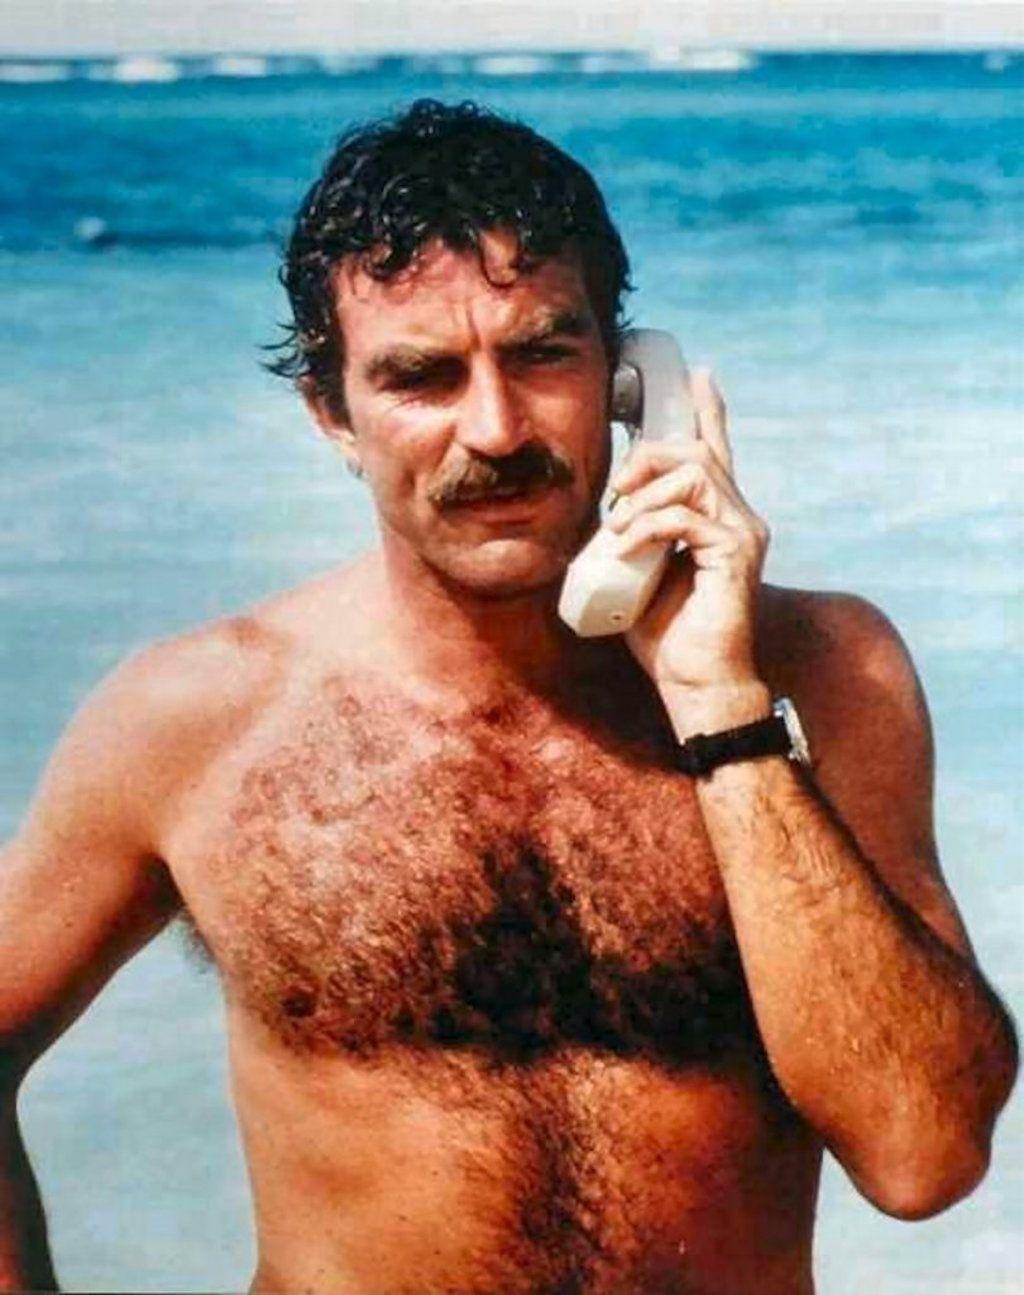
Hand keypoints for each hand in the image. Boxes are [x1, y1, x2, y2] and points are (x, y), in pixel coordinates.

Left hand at [609, 370, 769, 702]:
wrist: (696, 684)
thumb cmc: (667, 636)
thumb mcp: (635, 572)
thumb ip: (629, 537)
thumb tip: (596, 516)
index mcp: (716, 518)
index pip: (715, 450)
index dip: (708, 410)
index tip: (699, 374)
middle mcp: (739, 518)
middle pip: (696, 451)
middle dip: (648, 457)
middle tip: (616, 492)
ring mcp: (743, 534)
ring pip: (694, 474)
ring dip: (644, 495)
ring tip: (618, 528)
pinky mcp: (737, 555)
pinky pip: (686, 516)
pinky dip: (647, 526)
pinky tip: (626, 547)